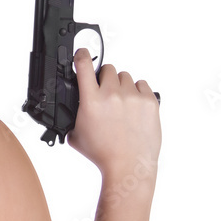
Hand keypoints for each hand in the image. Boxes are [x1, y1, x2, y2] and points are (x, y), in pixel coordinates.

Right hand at [67, 47, 161, 181]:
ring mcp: (133, 97)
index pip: (84, 65)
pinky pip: (142, 85)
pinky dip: (137, 92)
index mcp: (91, 100)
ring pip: (125, 76)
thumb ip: (72, 117)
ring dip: (121, 85)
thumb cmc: (103, 154)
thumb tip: (71, 109)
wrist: (128, 167)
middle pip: (108, 69)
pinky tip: (133, 106)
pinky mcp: (150, 102)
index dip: (81, 56)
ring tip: (121, 103)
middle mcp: (112, 95)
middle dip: (104, 79)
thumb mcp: (76, 135)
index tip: (82, 53)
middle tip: (105, 94)